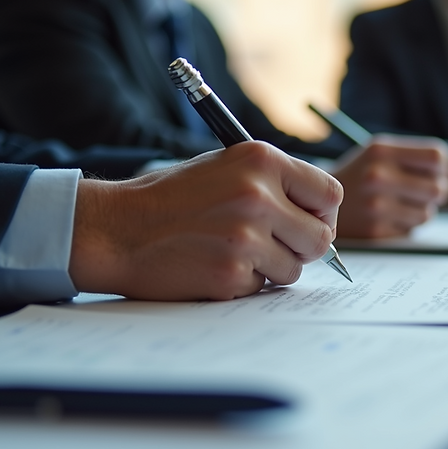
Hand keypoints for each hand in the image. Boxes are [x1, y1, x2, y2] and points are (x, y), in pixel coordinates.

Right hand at [69, 141, 342, 300]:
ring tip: (234, 252)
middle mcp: (258, 195)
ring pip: (294, 269)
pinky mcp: (231, 272)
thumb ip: (273, 183)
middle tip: (275, 245)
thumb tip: (320, 215)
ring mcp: (246, 236)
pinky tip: (214, 264)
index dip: (322, 214)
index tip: (307, 221)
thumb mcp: (225, 167)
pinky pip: (263, 287)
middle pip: (321, 238)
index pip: (330, 193)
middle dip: (303, 247)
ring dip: (271, 268)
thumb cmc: (171, 199)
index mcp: (261, 161)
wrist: (117, 228)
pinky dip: (244, 283)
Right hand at [331, 135, 447, 238]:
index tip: (436, 174)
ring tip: (401, 205)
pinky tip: (387, 217)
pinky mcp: (374, 231)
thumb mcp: (377, 153)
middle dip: (437, 193)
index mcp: (381, 150)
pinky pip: (410, 230)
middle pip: (438, 188)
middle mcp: (377, 176)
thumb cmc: (357, 176)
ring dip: (421, 211)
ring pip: (427, 213)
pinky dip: (404, 225)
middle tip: (425, 194)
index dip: (443, 169)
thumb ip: (413, 159)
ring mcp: (375, 206)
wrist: (313, 202)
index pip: (437, 158)